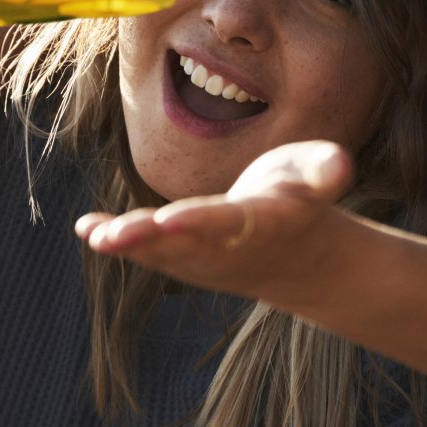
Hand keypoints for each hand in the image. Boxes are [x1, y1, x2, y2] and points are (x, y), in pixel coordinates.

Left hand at [76, 140, 355, 304]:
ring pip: (162, 254)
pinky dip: (118, 242)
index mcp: (263, 222)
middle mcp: (228, 248)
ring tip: (96, 236)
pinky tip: (87, 229)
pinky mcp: (183, 260)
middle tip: (116, 236)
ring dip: (128, 246)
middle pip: (186, 244)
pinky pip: (148, 253)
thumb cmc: (302, 197)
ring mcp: (203, 260)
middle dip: (151, 240)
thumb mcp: (320, 176)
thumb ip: (326, 170)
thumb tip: (339, 166)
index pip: (228, 223)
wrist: (297, 259)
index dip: (199, 223)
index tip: (168, 218)